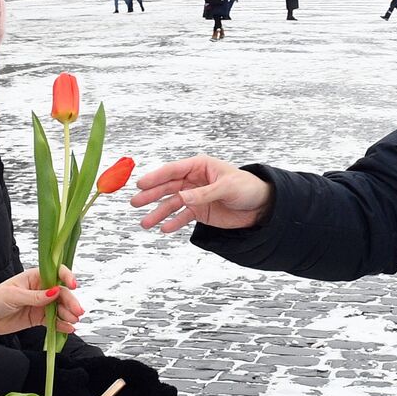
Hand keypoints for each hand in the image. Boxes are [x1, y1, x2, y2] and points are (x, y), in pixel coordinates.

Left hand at [0, 266, 83, 337]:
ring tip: (73, 322)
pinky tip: (68, 329)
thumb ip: (36, 296)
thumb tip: (55, 292)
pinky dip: (61, 325)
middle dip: (71, 302)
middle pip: (61, 293)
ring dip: (68, 314)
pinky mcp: (38, 318)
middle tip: (77, 312)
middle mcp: (40, 289)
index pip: (56, 273)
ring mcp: (40, 304)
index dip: (66, 277)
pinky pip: (53, 321)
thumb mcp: (14, 296)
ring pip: (60, 308)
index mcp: (34, 277)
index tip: (73, 285)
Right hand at [131, 155, 272, 232]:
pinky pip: (182, 217)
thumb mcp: (227, 187)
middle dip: (151, 195)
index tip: (141, 184)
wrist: (261, 206)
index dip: (156, 177)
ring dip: (158, 213)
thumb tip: (182, 197)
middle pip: (168, 187)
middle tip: (135, 203)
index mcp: (200, 166)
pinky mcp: (199, 211)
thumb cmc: (247, 188)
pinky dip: (173, 223)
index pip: (173, 170)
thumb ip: (204, 193)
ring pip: (172, 204)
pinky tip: (163, 229)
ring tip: (145, 223)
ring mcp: (195, 196)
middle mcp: (194, 180)